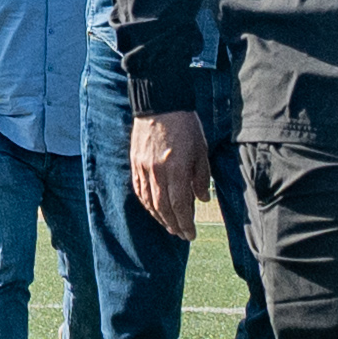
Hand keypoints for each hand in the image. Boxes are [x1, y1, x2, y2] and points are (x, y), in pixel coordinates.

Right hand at [132, 108, 209, 233]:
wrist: (160, 104)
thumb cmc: (185, 126)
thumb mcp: (201, 151)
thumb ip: (201, 177)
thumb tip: (201, 199)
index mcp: (176, 169)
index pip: (179, 205)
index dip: (185, 223)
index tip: (191, 234)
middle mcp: (157, 172)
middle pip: (163, 208)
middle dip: (173, 224)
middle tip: (181, 234)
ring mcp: (144, 168)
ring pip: (149, 201)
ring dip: (159, 217)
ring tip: (169, 226)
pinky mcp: (136, 163)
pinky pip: (140, 190)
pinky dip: (147, 203)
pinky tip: (154, 209)